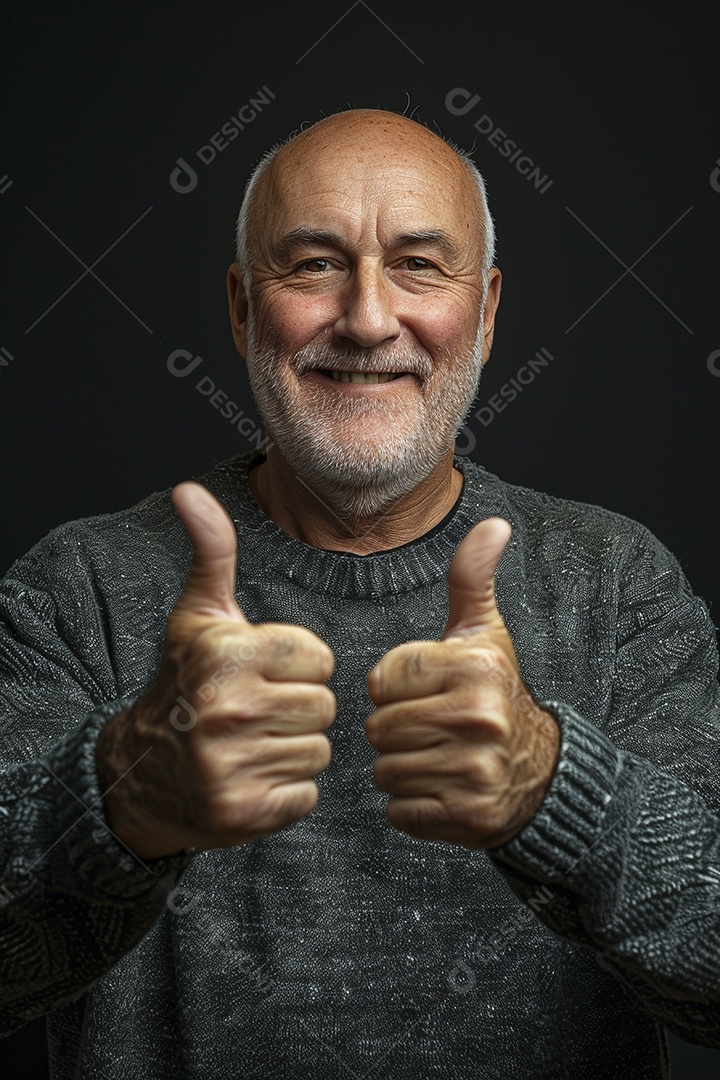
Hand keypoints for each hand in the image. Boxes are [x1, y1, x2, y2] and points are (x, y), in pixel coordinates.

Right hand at [96, 482, 334, 859]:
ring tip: (254, 742)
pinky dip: (288, 791)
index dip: (298, 665)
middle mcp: (228, 710)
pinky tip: (254, 776)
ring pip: (319, 751)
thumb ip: (211, 551)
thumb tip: (188, 490)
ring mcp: (233, 767)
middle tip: (258, 710)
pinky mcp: (243, 813)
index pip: (320, 658)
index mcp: (228, 654)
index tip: (263, 672)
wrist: (142, 771)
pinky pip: (306, 795)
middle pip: (324, 706)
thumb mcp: (198, 614)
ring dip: (294, 748)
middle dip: (299, 707)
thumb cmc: (185, 681)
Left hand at [366, 519, 558, 849]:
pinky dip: (411, 806)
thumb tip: (493, 523)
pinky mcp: (467, 817)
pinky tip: (441, 788)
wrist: (540, 773)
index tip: (425, 690)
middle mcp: (479, 718)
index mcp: (475, 668)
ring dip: (401, 767)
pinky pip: (399, 811)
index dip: (393, 686)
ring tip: (436, 756)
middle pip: (378, 727)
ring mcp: (475, 772)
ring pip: (385, 770)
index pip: (381, 679)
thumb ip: (472, 578)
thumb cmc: (495, 692)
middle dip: (394, 728)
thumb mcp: (483, 632)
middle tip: (429, 727)